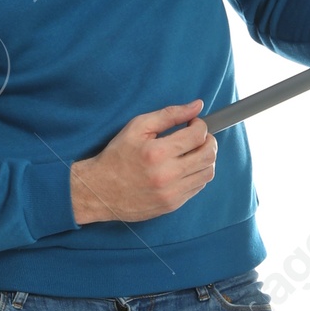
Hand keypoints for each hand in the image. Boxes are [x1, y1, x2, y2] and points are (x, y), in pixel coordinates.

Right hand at [70, 100, 217, 224]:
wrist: (100, 191)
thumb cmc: (117, 156)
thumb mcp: (137, 127)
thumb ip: (169, 114)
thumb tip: (197, 106)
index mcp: (158, 152)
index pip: (198, 136)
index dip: (200, 125)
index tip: (193, 123)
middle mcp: (167, 175)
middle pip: (209, 155)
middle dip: (209, 141)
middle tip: (198, 137)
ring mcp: (172, 193)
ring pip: (207, 173)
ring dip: (205, 159)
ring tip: (192, 152)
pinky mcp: (173, 205)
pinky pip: (198, 187)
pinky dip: (197, 174)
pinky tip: (184, 168)